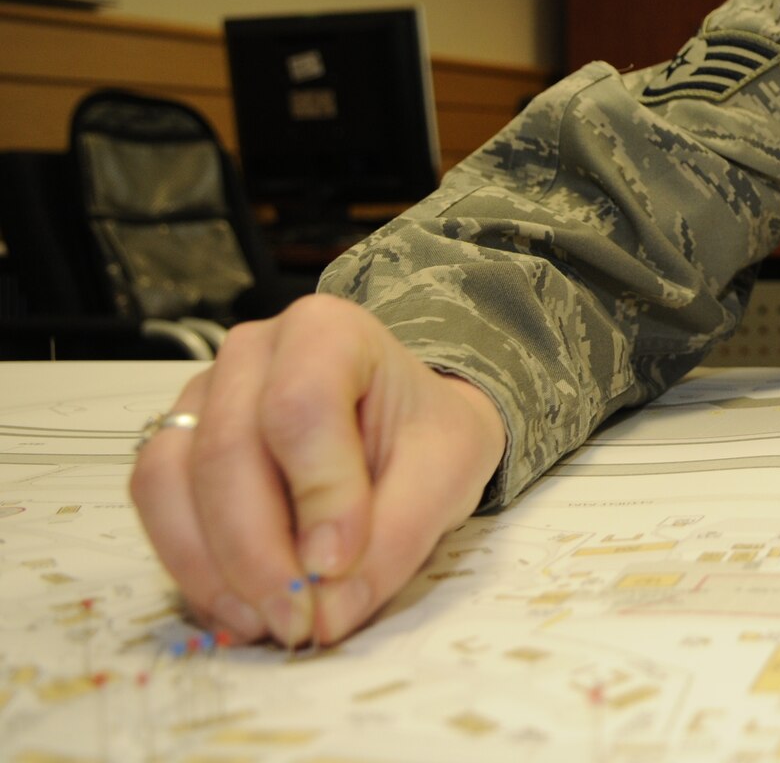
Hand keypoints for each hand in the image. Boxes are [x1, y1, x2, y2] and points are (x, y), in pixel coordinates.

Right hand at [129, 295, 506, 646]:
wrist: (408, 428)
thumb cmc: (426, 436)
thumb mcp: (449, 471)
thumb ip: (398, 535)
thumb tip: (328, 612)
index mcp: (327, 332)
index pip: (301, 405)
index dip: (317, 493)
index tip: (338, 564)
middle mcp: (251, 355)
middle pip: (226, 451)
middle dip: (258, 552)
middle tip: (300, 619)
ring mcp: (203, 399)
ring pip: (170, 481)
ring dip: (213, 567)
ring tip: (268, 622)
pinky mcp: (177, 448)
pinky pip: (155, 508)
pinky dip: (192, 568)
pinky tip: (240, 608)